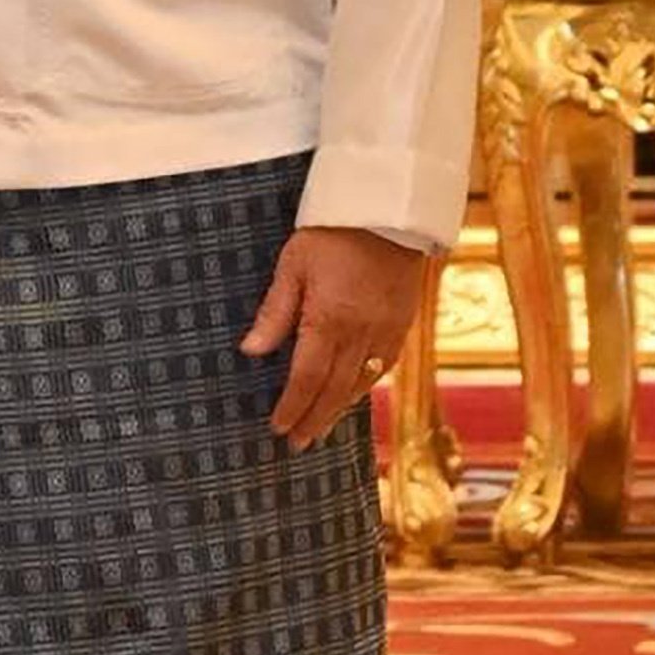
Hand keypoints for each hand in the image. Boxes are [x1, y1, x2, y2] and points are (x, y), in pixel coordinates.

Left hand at [241, 224, 426, 449]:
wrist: (389, 210)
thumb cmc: (334, 231)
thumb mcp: (294, 264)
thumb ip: (275, 311)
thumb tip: (251, 351)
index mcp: (329, 320)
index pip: (307, 378)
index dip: (293, 407)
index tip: (279, 427)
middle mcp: (361, 333)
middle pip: (336, 390)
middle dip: (315, 419)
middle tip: (298, 444)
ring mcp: (386, 330)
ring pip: (362, 383)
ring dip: (339, 409)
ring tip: (321, 428)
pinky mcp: (402, 323)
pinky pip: (385, 366)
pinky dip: (365, 386)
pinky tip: (352, 394)